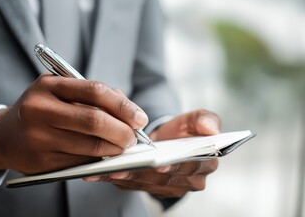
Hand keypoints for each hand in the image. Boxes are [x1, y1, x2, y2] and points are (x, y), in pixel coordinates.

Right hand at [0, 74, 147, 173]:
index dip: (122, 106)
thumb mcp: (61, 91)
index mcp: (48, 86)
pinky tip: (105, 155)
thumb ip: (94, 95)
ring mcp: (39, 137)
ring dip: (115, 148)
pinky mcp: (42, 162)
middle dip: (122, 131)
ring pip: (90, 146)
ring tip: (123, 146)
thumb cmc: (42, 109)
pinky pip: (81, 162)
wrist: (5, 136)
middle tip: (134, 137)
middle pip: (94, 121)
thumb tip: (131, 112)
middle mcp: (40, 109)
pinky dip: (99, 160)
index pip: (94, 91)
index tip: (139, 118)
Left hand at [84, 109, 220, 198]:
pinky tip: (98, 172)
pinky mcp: (147, 188)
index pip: (192, 167)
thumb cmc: (181, 132)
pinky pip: (130, 185)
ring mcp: (165, 188)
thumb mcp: (195, 121)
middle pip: (164, 178)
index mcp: (203, 164)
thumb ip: (204, 120)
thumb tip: (211, 128)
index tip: (160, 164)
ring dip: (125, 176)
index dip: (176, 166)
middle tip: (125, 167)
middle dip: (144, 173)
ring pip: (144, 183)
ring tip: (108, 168)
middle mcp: (187, 181)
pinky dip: (113, 178)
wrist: (168, 143)